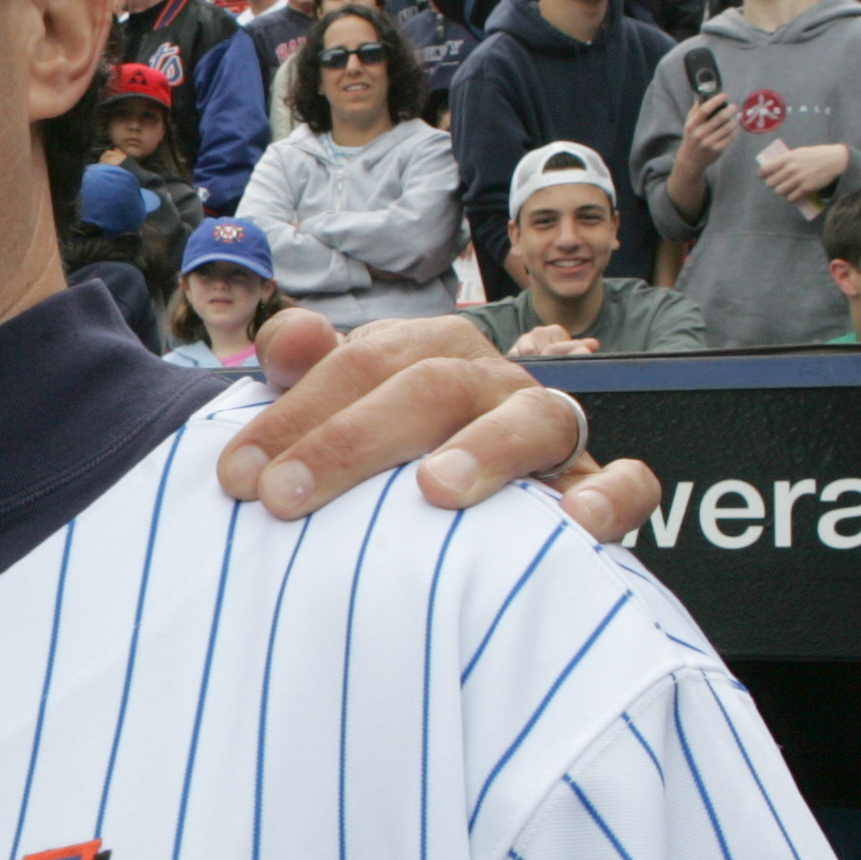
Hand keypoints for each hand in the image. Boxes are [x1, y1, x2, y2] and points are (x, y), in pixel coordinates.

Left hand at [219, 310, 660, 541]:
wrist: (476, 511)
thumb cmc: (390, 458)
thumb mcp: (343, 412)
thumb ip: (308, 373)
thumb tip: (286, 335)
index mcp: (427, 354)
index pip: (358, 366)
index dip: (293, 417)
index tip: (236, 477)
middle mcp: (490, 381)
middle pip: (430, 388)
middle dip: (350, 441)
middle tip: (285, 499)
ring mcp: (548, 430)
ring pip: (535, 417)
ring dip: (486, 450)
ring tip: (434, 490)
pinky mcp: (595, 484)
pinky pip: (624, 481)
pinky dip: (607, 496)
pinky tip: (572, 524)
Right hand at [673, 91, 736, 173]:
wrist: (690, 160)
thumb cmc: (691, 137)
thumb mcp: (689, 123)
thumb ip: (696, 109)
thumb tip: (705, 94)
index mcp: (692, 125)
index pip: (705, 110)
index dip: (716, 101)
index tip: (725, 95)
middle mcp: (700, 133)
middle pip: (720, 117)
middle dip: (730, 110)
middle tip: (735, 106)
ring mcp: (709, 142)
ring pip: (728, 127)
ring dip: (734, 121)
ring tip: (734, 119)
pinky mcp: (717, 149)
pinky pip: (731, 136)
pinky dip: (734, 131)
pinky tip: (733, 129)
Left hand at [756, 141, 849, 199]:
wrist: (835, 160)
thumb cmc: (816, 155)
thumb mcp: (799, 152)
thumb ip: (786, 159)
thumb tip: (771, 167)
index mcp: (788, 158)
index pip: (766, 169)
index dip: (762, 174)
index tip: (763, 176)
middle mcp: (791, 168)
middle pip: (771, 182)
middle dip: (772, 184)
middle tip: (776, 183)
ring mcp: (799, 179)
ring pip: (779, 191)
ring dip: (781, 191)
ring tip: (786, 189)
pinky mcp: (806, 188)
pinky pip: (791, 197)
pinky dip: (790, 197)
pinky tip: (793, 194)